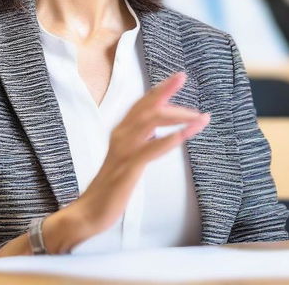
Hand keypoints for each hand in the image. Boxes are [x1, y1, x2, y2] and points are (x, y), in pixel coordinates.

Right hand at [75, 70, 209, 235]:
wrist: (90, 211)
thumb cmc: (111, 185)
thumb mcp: (127, 157)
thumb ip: (140, 141)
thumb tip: (158, 131)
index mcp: (121, 132)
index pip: (142, 104)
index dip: (159, 89)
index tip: (177, 77)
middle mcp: (121, 135)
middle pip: (146, 106)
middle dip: (165, 90)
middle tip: (183, 77)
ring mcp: (124, 150)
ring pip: (150, 122)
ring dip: (176, 114)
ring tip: (197, 114)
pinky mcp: (128, 167)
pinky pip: (152, 149)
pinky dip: (172, 138)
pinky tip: (186, 133)